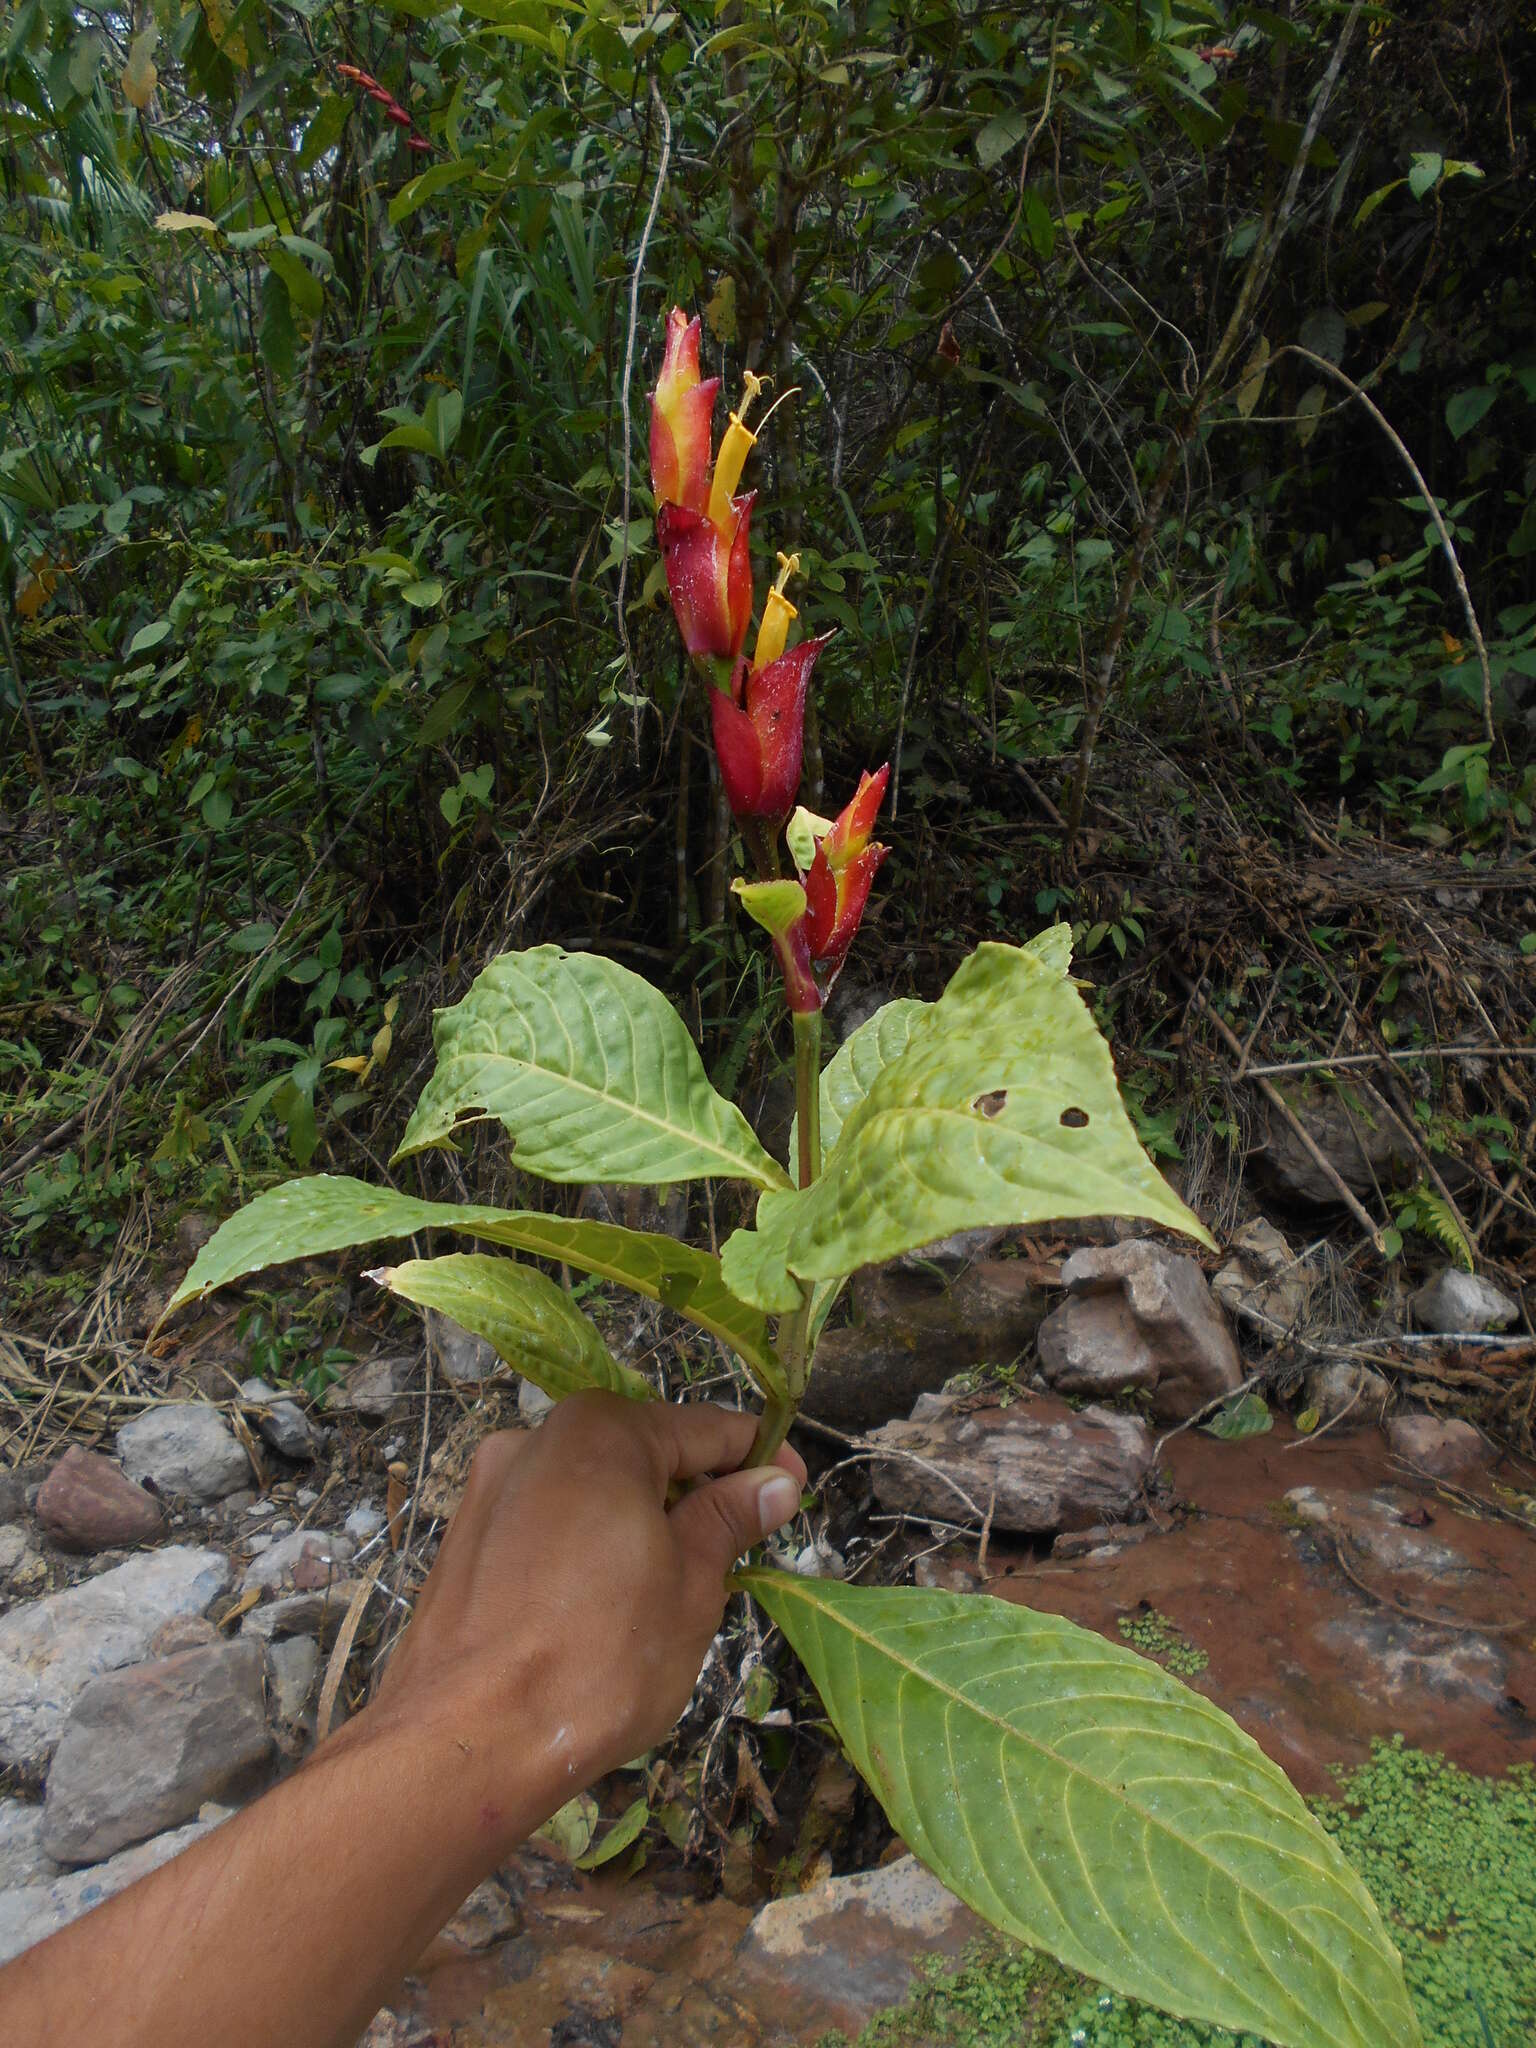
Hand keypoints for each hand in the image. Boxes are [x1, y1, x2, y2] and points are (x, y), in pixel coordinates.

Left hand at [378, 1392, 806, 1809]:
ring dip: (638, 1525)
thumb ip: (729, 1519)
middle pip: (640, 1453)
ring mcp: (489, 1490)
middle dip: (693, 1495)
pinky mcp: (462, 1541)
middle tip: (739, 1555)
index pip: (703, 1428)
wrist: (466, 1741)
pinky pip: (544, 1526)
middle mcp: (534, 1440)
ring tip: (670, 1595)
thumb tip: (772, 1481)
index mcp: (599, 1432)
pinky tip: (601, 1611)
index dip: (757, 1459)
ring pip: (590, 1492)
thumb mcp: (693, 1585)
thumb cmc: (598, 1659)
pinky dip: (584, 1549)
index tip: (792, 1491)